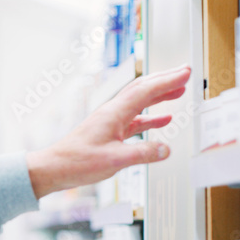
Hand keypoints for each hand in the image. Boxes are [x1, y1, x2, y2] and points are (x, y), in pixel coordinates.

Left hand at [26, 65, 189, 197]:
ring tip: (178, 91)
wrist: (54, 168)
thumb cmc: (76, 162)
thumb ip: (142, 154)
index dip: (168, 80)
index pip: (146, 90)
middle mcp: (112, 113)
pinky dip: (150, 117)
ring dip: (159, 96)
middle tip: (184, 73)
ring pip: (139, 103)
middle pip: (142, 90)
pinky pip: (135, 120)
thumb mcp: (114, 160)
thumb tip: (166, 149)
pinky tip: (162, 120)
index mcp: (114, 113)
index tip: (185, 72)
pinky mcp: (109, 133)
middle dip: (165, 80)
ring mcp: (110, 122)